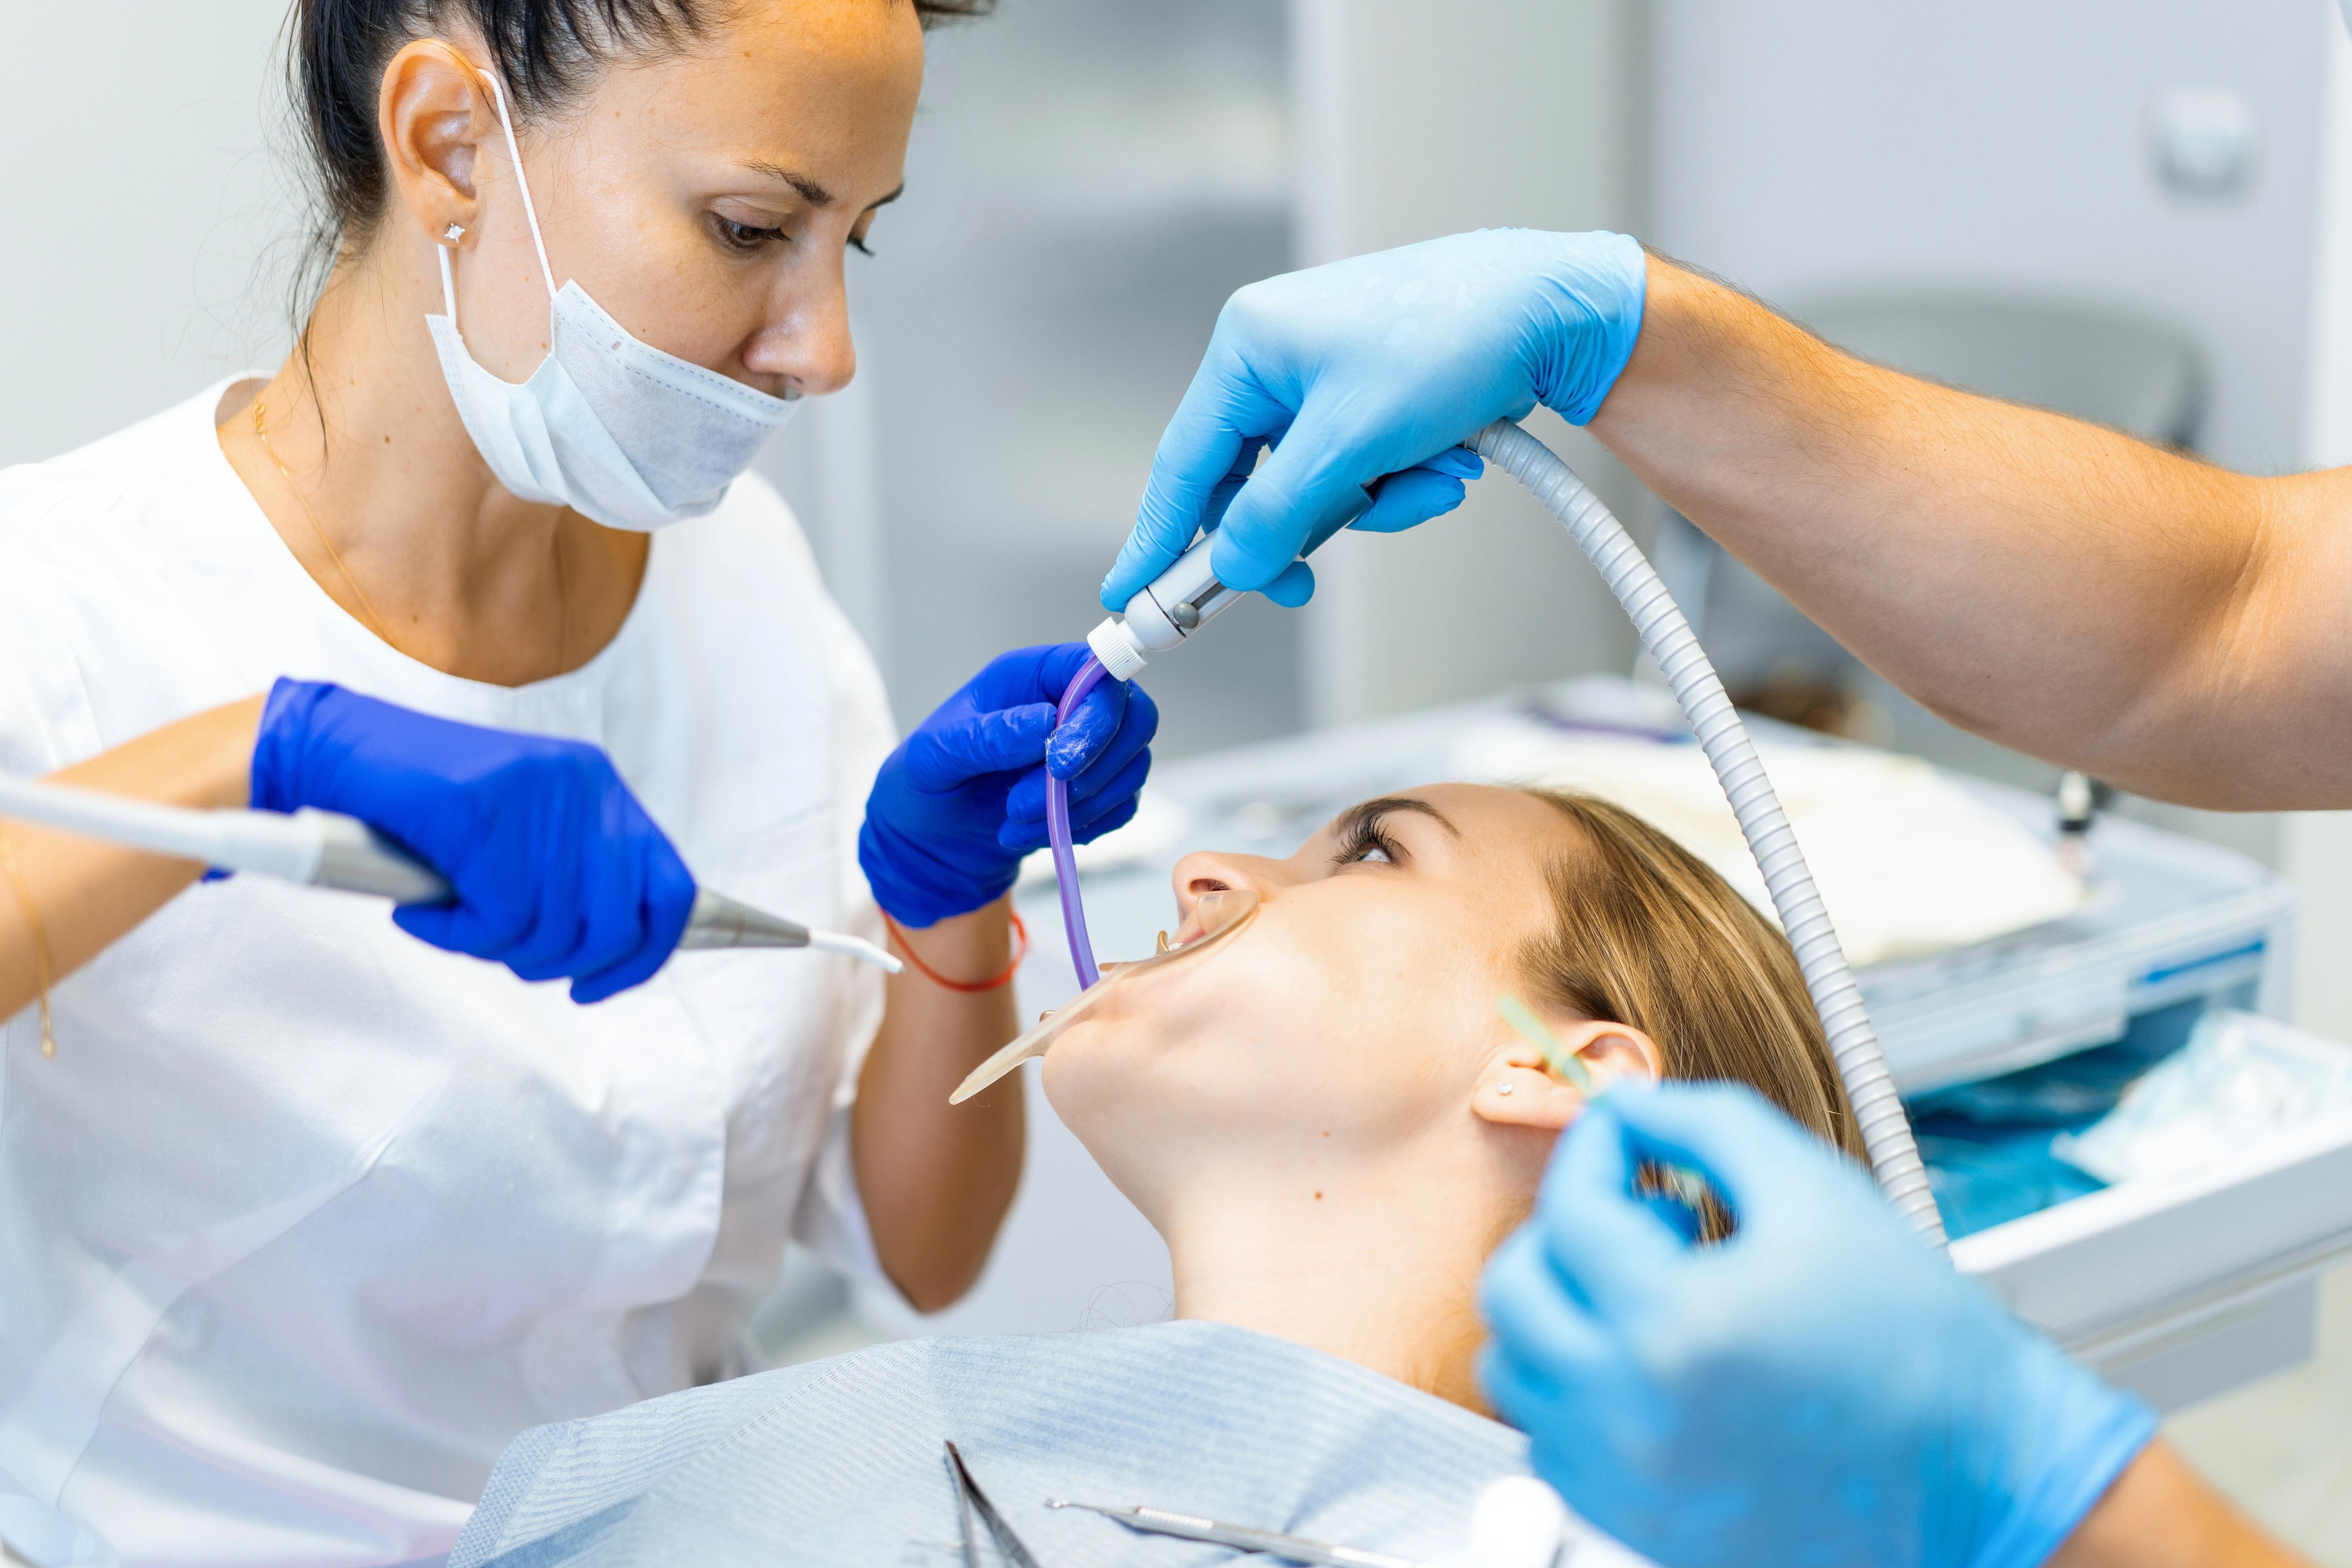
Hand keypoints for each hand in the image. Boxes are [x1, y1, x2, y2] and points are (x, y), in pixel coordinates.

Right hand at [249, 679, 695, 1002]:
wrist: (338, 756)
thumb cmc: (428, 815)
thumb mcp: (521, 840)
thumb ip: (573, 880)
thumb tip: (613, 953)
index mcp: (601, 790)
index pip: (672, 891)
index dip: (645, 955)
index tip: (595, 986)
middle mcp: (582, 786)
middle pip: (615, 928)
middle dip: (557, 964)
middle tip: (502, 952)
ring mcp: (535, 795)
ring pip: (552, 931)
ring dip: (493, 948)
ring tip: (453, 919)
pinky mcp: (482, 810)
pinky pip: (496, 918)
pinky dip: (453, 935)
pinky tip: (420, 910)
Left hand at [860, 644, 1157, 926]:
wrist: (931, 840)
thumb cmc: (926, 783)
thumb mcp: (934, 756)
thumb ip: (985, 736)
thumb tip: (1043, 722)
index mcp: (1033, 677)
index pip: (1098, 671)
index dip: (1097, 714)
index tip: (1060, 763)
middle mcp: (1071, 705)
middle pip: (1135, 717)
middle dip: (1093, 768)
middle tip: (1029, 801)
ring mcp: (1092, 748)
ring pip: (1132, 767)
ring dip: (1080, 806)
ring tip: (1015, 821)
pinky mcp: (1098, 790)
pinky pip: (1122, 805)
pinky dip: (1085, 827)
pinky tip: (1035, 834)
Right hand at [1102, 228, 1647, 610]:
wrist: (1552, 307)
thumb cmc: (1452, 340)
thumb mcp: (1352, 442)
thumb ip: (1279, 513)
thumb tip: (1231, 565)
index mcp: (1249, 346)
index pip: (1183, 463)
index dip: (1156, 538)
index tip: (1128, 595)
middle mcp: (1278, 357)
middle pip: (1254, 486)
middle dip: (1307, 526)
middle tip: (1306, 582)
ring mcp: (1327, 377)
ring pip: (1319, 487)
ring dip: (1378, 499)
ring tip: (1433, 472)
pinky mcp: (1374, 396)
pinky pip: (1363, 470)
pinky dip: (1405, 479)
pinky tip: (1450, 454)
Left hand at [1479, 1083, 2156, 1567]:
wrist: (1986, 1470)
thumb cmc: (1919, 1344)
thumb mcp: (1817, 1190)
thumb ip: (1706, 1123)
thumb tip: (1627, 1105)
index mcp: (1677, 1327)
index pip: (1570, 1206)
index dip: (1594, 1147)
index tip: (1622, 1134)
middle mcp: (1634, 1416)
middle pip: (1513, 1290)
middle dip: (1565, 1232)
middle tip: (1644, 1221)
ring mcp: (1630, 1483)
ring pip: (1515, 1370)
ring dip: (1560, 1312)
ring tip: (1651, 1297)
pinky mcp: (1642, 1527)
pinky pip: (1551, 1445)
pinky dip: (1576, 1391)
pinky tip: (1653, 1365)